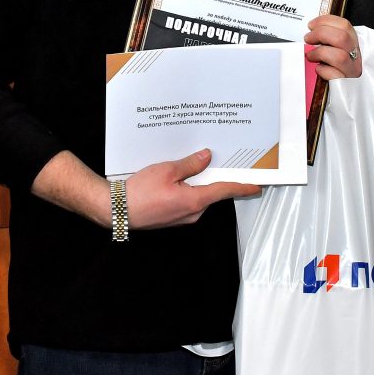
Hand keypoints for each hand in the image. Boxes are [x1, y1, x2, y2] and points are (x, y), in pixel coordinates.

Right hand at [32, 148, 258, 229]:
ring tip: (198, 163)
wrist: (115, 211)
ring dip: (200, 181)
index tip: (258, 185)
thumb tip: (207, 157)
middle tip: (226, 161)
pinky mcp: (172, 216)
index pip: (225, 191)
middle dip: (218, 177)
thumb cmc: (139, 192)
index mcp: (195, 201)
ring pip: (199, 196)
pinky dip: (188, 188)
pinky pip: (187, 200)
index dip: (243, 186)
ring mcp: (182, 217)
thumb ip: (190, 164)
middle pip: (213, 192)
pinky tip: (180, 176)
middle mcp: (192, 213)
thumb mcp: (167, 170)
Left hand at [304, 14, 361, 79]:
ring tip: (311, 56)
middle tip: (308, 39)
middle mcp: (356, 55)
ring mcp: (352, 70)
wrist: (348, 91)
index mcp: (354, 43)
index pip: (344, 25)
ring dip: (320, 53)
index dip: (325, 21)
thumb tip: (313, 30)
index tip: (311, 25)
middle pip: (342, 37)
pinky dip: (323, 70)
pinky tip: (318, 69)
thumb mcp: (339, 49)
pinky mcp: (345, 84)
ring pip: (339, 56)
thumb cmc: (340, 67)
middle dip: (320, 34)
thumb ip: (329, 38)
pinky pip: (334, 75)